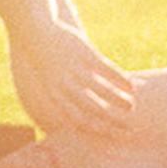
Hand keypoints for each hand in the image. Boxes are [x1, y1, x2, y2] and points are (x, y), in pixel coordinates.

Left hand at [18, 23, 137, 139]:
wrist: (35, 32)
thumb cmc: (46, 64)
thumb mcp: (51, 85)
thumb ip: (65, 101)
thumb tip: (80, 121)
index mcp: (56, 95)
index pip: (80, 119)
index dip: (99, 129)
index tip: (114, 135)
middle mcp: (66, 84)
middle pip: (94, 107)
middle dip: (114, 119)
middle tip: (130, 126)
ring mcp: (75, 68)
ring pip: (102, 88)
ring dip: (120, 99)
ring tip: (132, 106)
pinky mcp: (84, 52)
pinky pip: (107, 68)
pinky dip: (121, 79)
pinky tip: (132, 86)